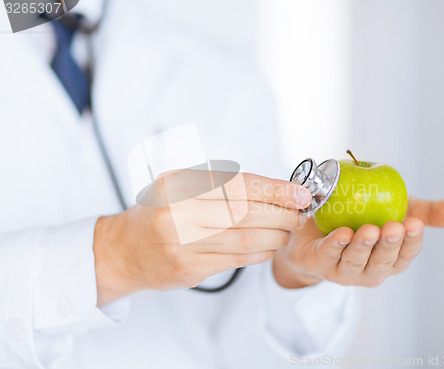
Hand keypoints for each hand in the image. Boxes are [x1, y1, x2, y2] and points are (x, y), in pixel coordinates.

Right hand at [94, 171, 311, 305]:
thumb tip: (274, 190)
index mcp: (177, 184)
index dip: (275, 189)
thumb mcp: (178, 186)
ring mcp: (180, 243)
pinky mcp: (187, 269)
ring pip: (244, 239)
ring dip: (275, 235)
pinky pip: (236, 260)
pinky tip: (269, 247)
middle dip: (281, 214)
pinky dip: (260, 253)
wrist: (123, 250)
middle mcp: (176, 212)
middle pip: (244, 212)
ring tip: (287, 231)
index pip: (237, 184)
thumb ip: (218, 185)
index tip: (300, 193)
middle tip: (298, 214)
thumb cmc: (159, 213)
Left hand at [273, 196, 443, 288]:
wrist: (317, 223)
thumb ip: (429, 212)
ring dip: (363, 247)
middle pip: (383, 262)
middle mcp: (371, 270)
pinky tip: (342, 233)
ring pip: (356, 262)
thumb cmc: (364, 218)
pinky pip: (329, 255)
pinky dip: (335, 246)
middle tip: (394, 226)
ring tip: (369, 230)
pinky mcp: (320, 264)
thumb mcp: (398, 209)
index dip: (411, 241)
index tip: (415, 223)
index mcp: (392, 259)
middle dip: (389, 246)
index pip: (406, 254)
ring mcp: (345, 271)